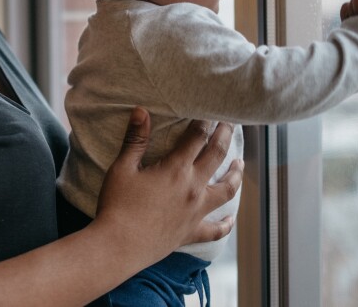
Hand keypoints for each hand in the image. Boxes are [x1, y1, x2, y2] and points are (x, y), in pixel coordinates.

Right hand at [94, 107, 242, 260]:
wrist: (119, 245)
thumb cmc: (117, 205)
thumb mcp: (122, 168)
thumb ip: (135, 139)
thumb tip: (141, 111)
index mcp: (176, 169)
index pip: (196, 137)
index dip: (204, 122)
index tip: (210, 111)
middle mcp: (192, 188)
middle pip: (216, 156)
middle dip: (225, 136)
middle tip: (230, 124)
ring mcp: (195, 212)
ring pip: (227, 190)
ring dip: (235, 175)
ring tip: (239, 164)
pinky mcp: (191, 232)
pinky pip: (216, 229)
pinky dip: (226, 224)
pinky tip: (231, 219)